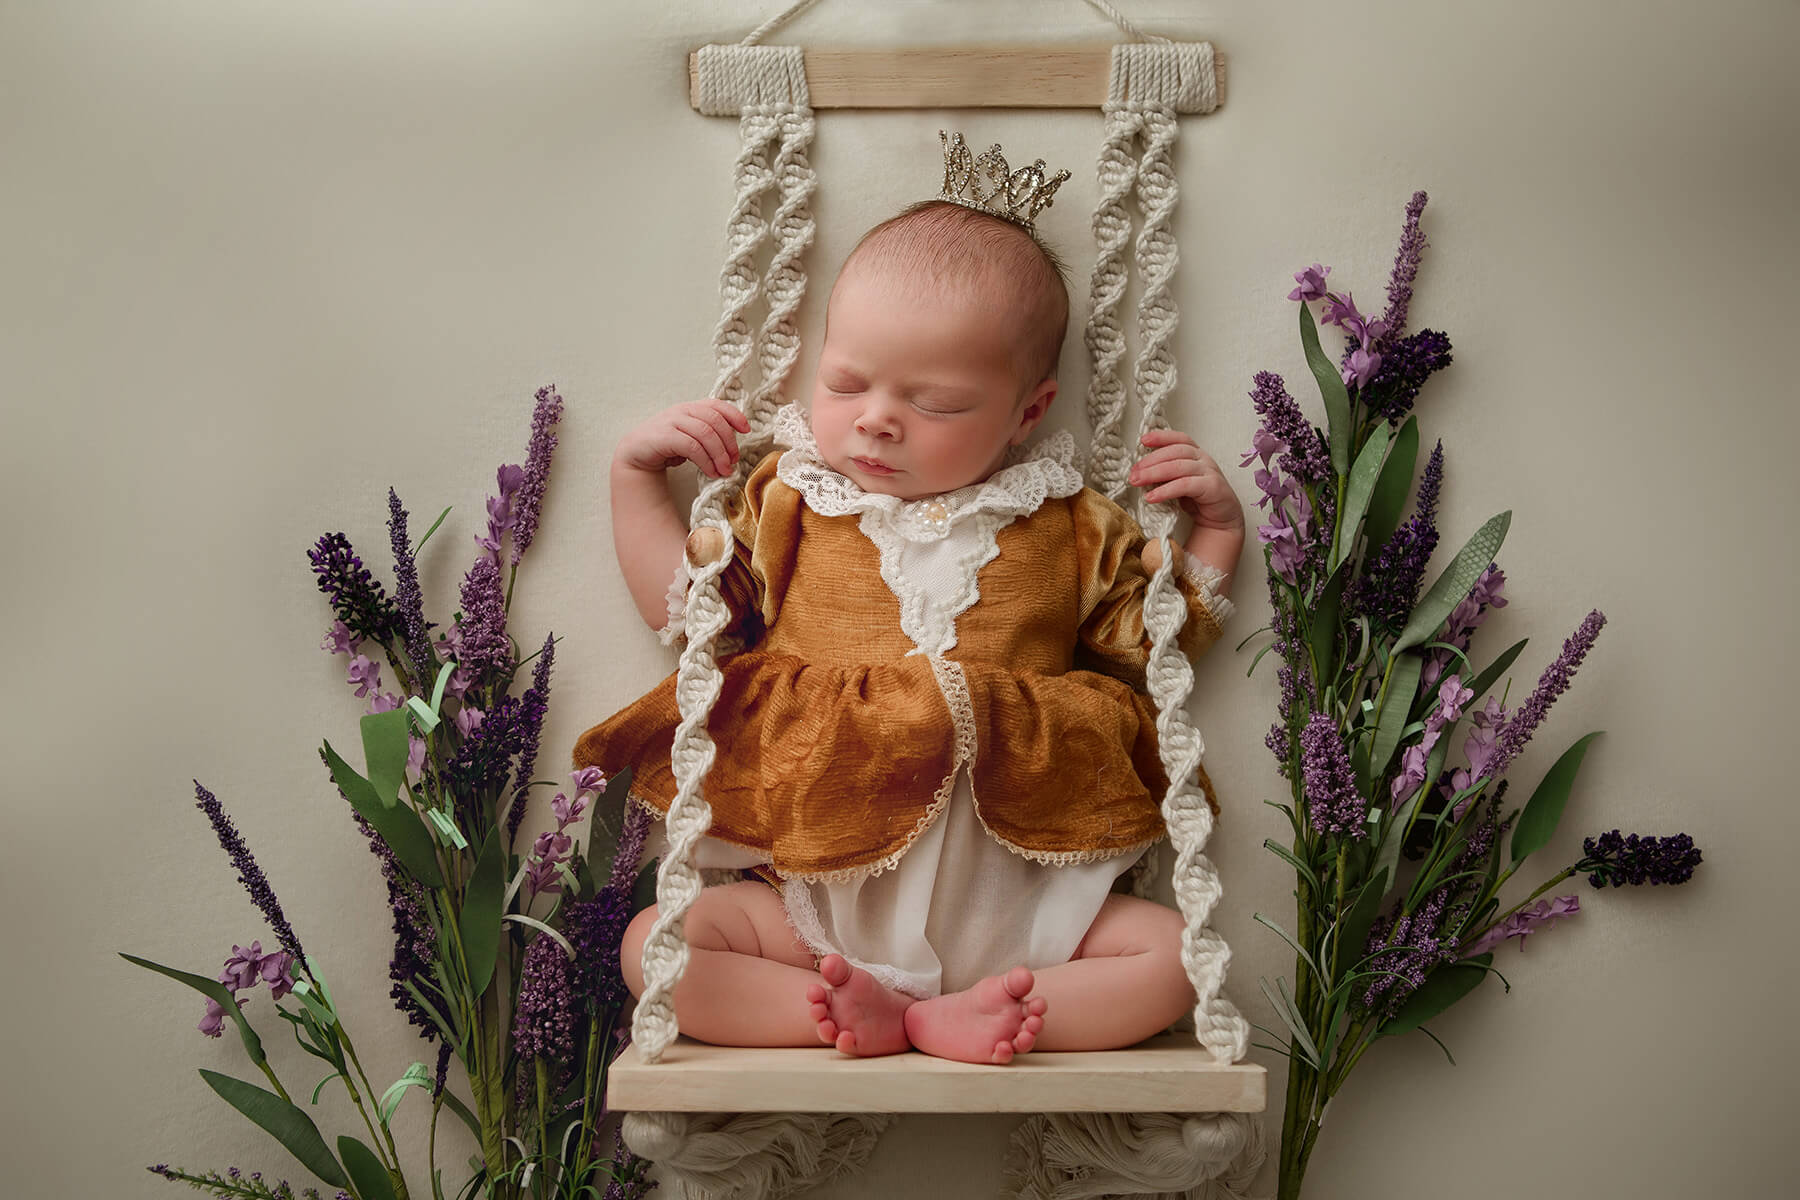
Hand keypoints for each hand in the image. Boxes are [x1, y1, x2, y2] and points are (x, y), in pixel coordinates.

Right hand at [615, 399, 750, 477]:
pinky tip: (710, 472)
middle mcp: (682, 411)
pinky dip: (705, 461)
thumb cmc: (667, 447)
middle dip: (729, 442)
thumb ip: (709, 436)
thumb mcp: (691, 438)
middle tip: (734, 461)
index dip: (734, 415)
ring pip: (706, 433)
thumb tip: (733, 449)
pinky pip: (692, 446)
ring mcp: (672, 421)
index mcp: (691, 408)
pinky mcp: (664, 436)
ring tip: (724, 471)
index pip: (717, 405)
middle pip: (715, 421)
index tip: (746, 430)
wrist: (636, 454)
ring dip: (719, 454)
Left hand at [1129, 429, 1244, 532]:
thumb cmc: (1198, 500)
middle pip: (1175, 452)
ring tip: (1136, 482)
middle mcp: (1204, 459)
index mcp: (1196, 454)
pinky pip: (1185, 485)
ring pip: (1179, 467)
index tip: (1143, 441)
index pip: (1179, 439)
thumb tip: (1139, 472)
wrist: (1221, 520)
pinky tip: (1152, 497)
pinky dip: (1166, 490)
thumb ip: (1165, 474)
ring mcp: (1210, 472)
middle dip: (1151, 461)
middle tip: (1133, 472)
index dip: (1162, 437)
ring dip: (1154, 473)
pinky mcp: (1212, 487)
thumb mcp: (1178, 483)